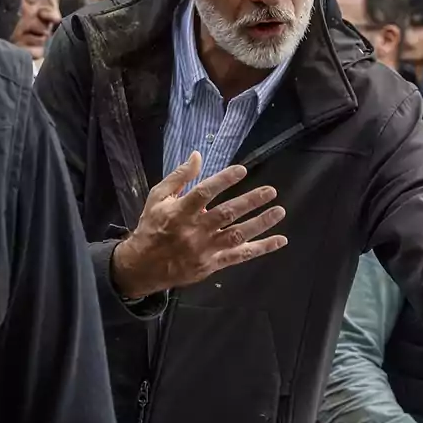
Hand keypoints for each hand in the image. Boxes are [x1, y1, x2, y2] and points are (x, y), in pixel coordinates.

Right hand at [111, 151, 287, 297]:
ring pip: (237, 235)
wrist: (142, 267)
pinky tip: (280, 239)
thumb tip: (197, 155)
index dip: (223, 180)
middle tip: (271, 191)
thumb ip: (179, 177)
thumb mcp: (158, 199)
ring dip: (261, 223)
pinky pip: (240, 256)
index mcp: (179, 211)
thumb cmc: (152, 227)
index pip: (204, 193)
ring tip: (279, 211)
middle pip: (226, 214)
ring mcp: (205, 249)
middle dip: (250, 202)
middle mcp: (194, 230)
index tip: (242, 170)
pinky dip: (262, 248)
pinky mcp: (213, 264)